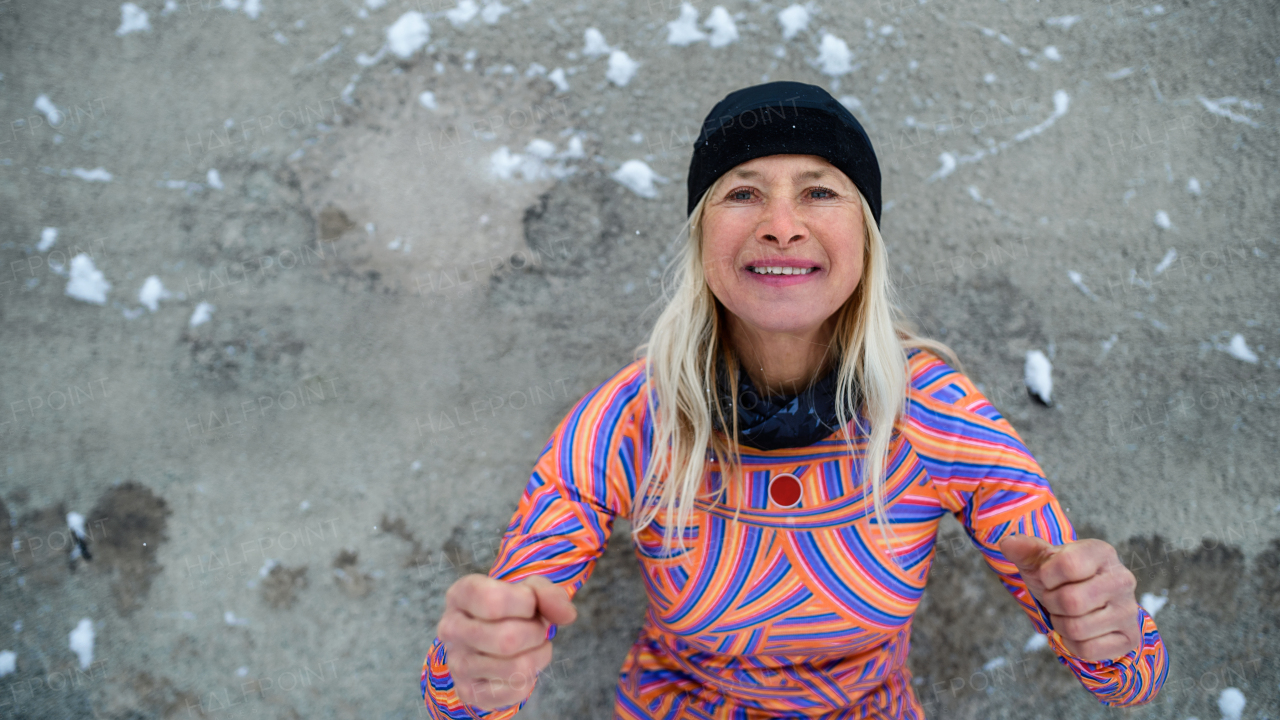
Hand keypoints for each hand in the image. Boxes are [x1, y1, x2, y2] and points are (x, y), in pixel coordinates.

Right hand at [436, 574, 577, 709]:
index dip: (525, 603)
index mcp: (461, 595)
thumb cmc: (510, 609)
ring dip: (538, 655)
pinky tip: (521, 665)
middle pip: (507, 639)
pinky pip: (514, 690)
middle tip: (537, 628)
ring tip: (533, 646)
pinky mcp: (469, 691)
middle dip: (537, 632)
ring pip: (515, 668)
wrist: (490, 637)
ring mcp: (457, 663)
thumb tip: (567, 615)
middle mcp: (451, 629)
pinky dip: (529, 678)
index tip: (529, 604)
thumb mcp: (528, 590)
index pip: (494, 601)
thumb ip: (547, 594)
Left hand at [999, 535, 1140, 661]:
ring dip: (1061, 624)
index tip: (1049, 578)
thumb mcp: (1041, 561)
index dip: (1048, 576)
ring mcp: (1129, 610)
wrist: (1088, 602)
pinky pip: (1088, 650)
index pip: (1068, 564)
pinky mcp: (1130, 638)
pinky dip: (1072, 644)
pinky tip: (1078, 632)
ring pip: (1077, 628)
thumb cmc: (1060, 578)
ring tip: (1066, 614)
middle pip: (1071, 601)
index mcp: (1101, 552)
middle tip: (1055, 600)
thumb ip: (1025, 550)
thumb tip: (1008, 543)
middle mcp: (1122, 579)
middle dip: (1052, 603)